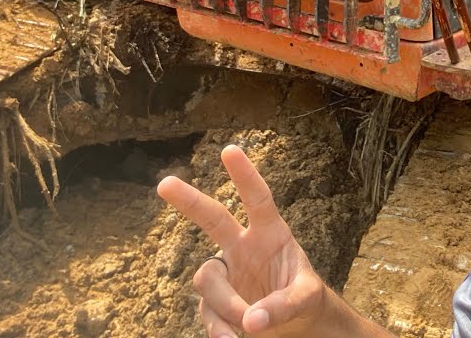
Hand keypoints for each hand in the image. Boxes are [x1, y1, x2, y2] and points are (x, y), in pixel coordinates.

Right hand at [157, 145, 327, 337]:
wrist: (297, 324)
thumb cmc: (304, 298)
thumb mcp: (307, 298)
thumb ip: (283, 306)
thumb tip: (251, 321)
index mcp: (270, 233)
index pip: (258, 199)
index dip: (244, 176)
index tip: (230, 150)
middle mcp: (242, 246)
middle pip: (211, 218)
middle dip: (188, 201)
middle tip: (164, 183)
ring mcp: (226, 273)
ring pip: (207, 279)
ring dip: (225, 303)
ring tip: (246, 324)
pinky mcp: (215, 302)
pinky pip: (207, 312)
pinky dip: (217, 329)